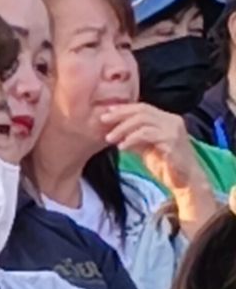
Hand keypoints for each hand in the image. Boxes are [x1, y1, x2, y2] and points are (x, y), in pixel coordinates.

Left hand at [100, 101, 217, 231]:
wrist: (185, 181)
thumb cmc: (165, 165)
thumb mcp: (145, 147)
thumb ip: (133, 137)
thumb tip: (112, 130)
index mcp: (167, 119)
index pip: (143, 107)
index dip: (123, 109)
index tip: (105, 113)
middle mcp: (172, 121)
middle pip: (142, 110)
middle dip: (120, 114)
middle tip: (102, 121)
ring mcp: (174, 130)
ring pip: (143, 120)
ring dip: (122, 128)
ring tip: (109, 138)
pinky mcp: (172, 141)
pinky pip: (147, 134)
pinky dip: (131, 139)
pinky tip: (122, 147)